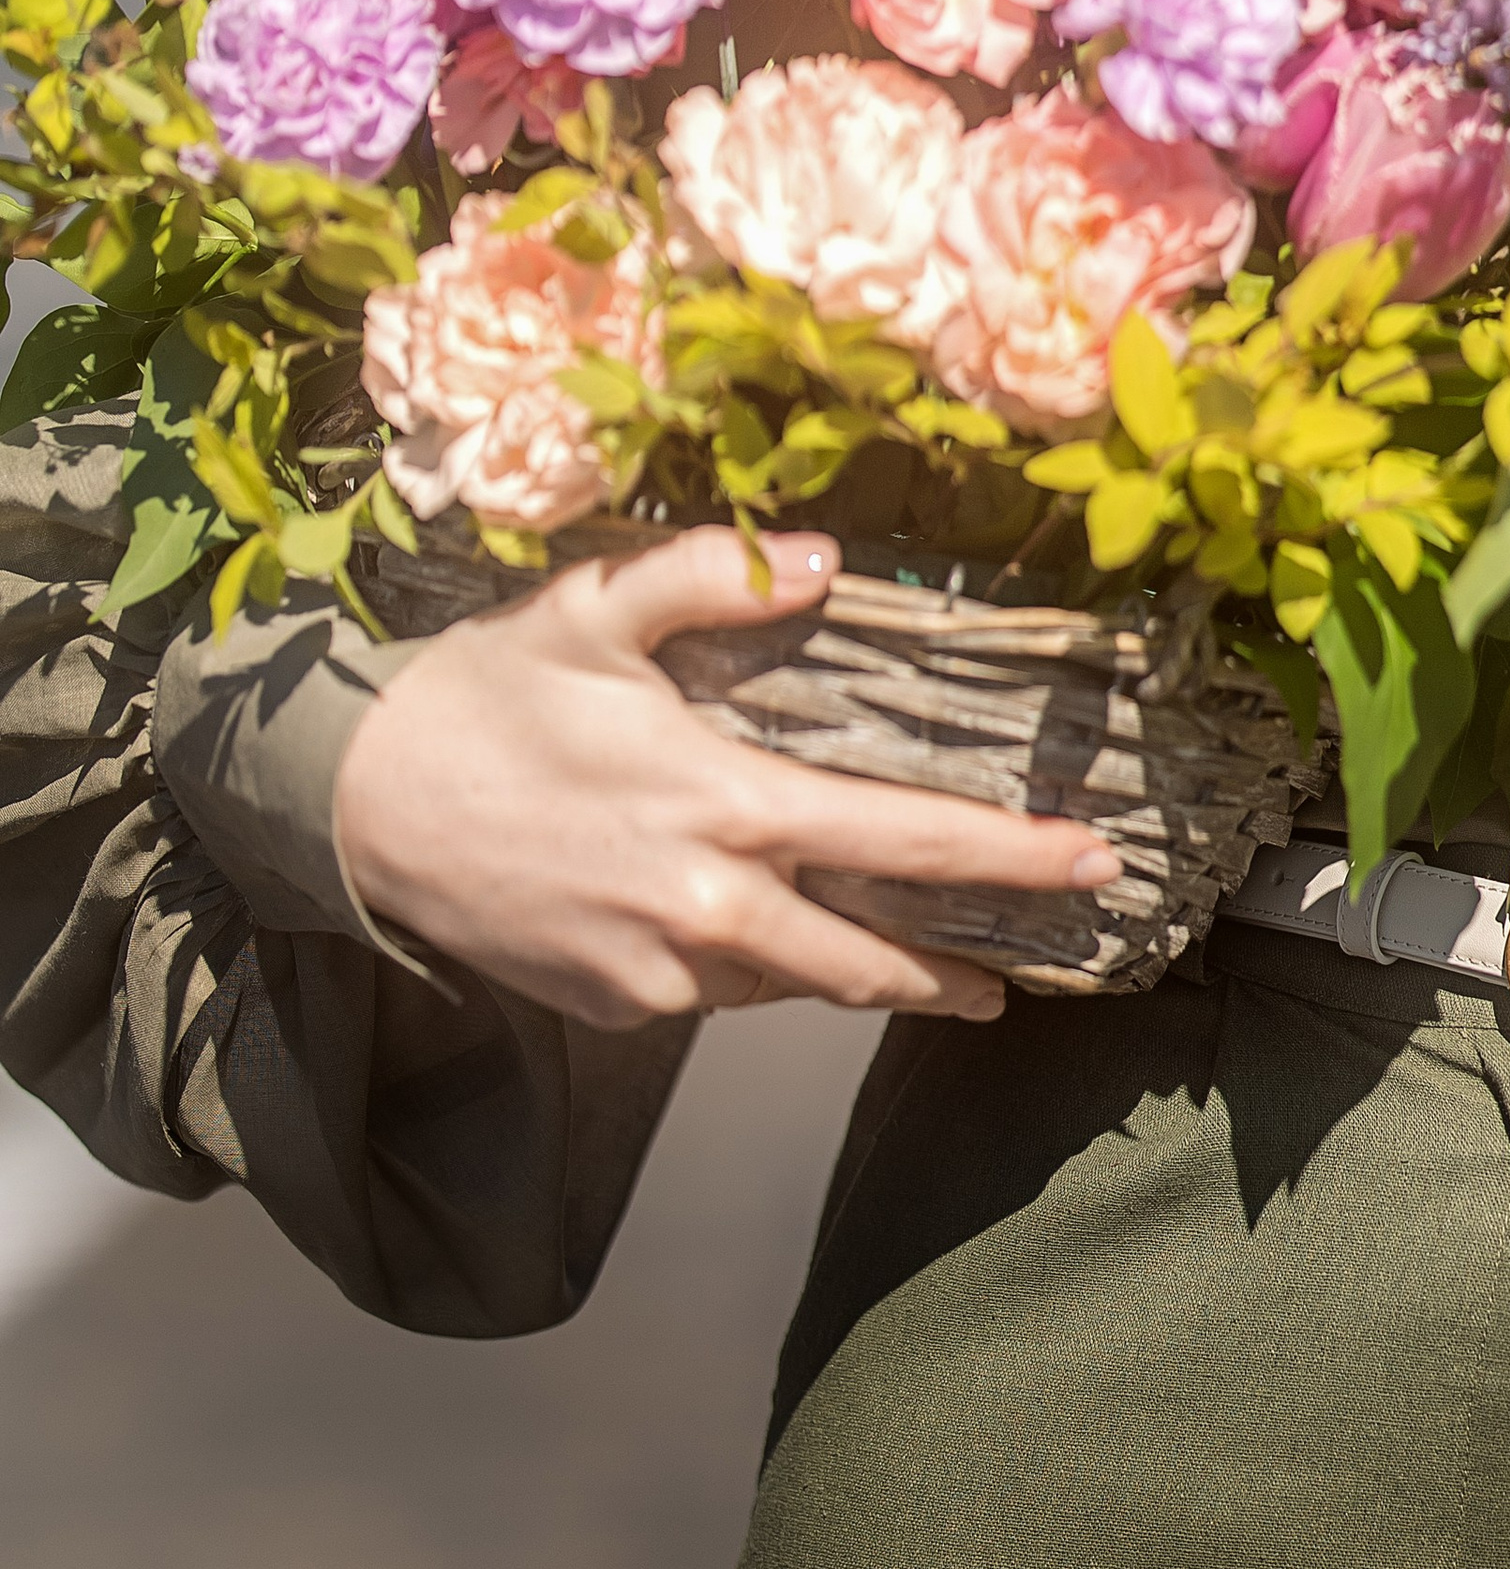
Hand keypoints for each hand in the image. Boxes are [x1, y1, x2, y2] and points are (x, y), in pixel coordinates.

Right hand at [334, 528, 1121, 1029]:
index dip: (1011, 858)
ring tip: (938, 964)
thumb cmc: (485, 697)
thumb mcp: (594, 608)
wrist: (358, 810)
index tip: (1091, 863)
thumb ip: (716, 574)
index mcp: (726, 806)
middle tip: (1042, 962)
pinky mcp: (618, 1008)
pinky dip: (763, 969)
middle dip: (968, 962)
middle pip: (873, 959)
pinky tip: (774, 933)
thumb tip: (827, 559)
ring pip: (798, 984)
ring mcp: (660, 972)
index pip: (906, 841)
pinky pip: (721, 995)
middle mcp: (707, 909)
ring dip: (869, 973)